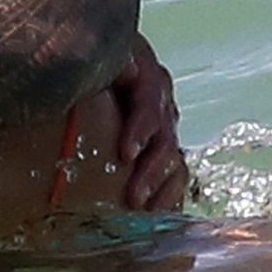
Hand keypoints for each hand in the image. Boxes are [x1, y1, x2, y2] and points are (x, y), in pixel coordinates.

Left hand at [111, 34, 186, 210]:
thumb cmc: (97, 59)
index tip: (126, 154)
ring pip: (174, 159)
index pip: (150, 105)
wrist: (106, 58)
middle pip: (165, 139)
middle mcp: (163, 103)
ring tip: (147, 212)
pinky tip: (160, 215)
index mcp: (149, 78)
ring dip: (162, 188)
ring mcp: (166, 126)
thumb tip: (126, 67)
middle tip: (134, 197)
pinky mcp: (163, 145)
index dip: (140, 130)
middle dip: (151, 171)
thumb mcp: (101, 56)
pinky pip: (174, 173)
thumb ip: (110, 63)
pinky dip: (169, 194)